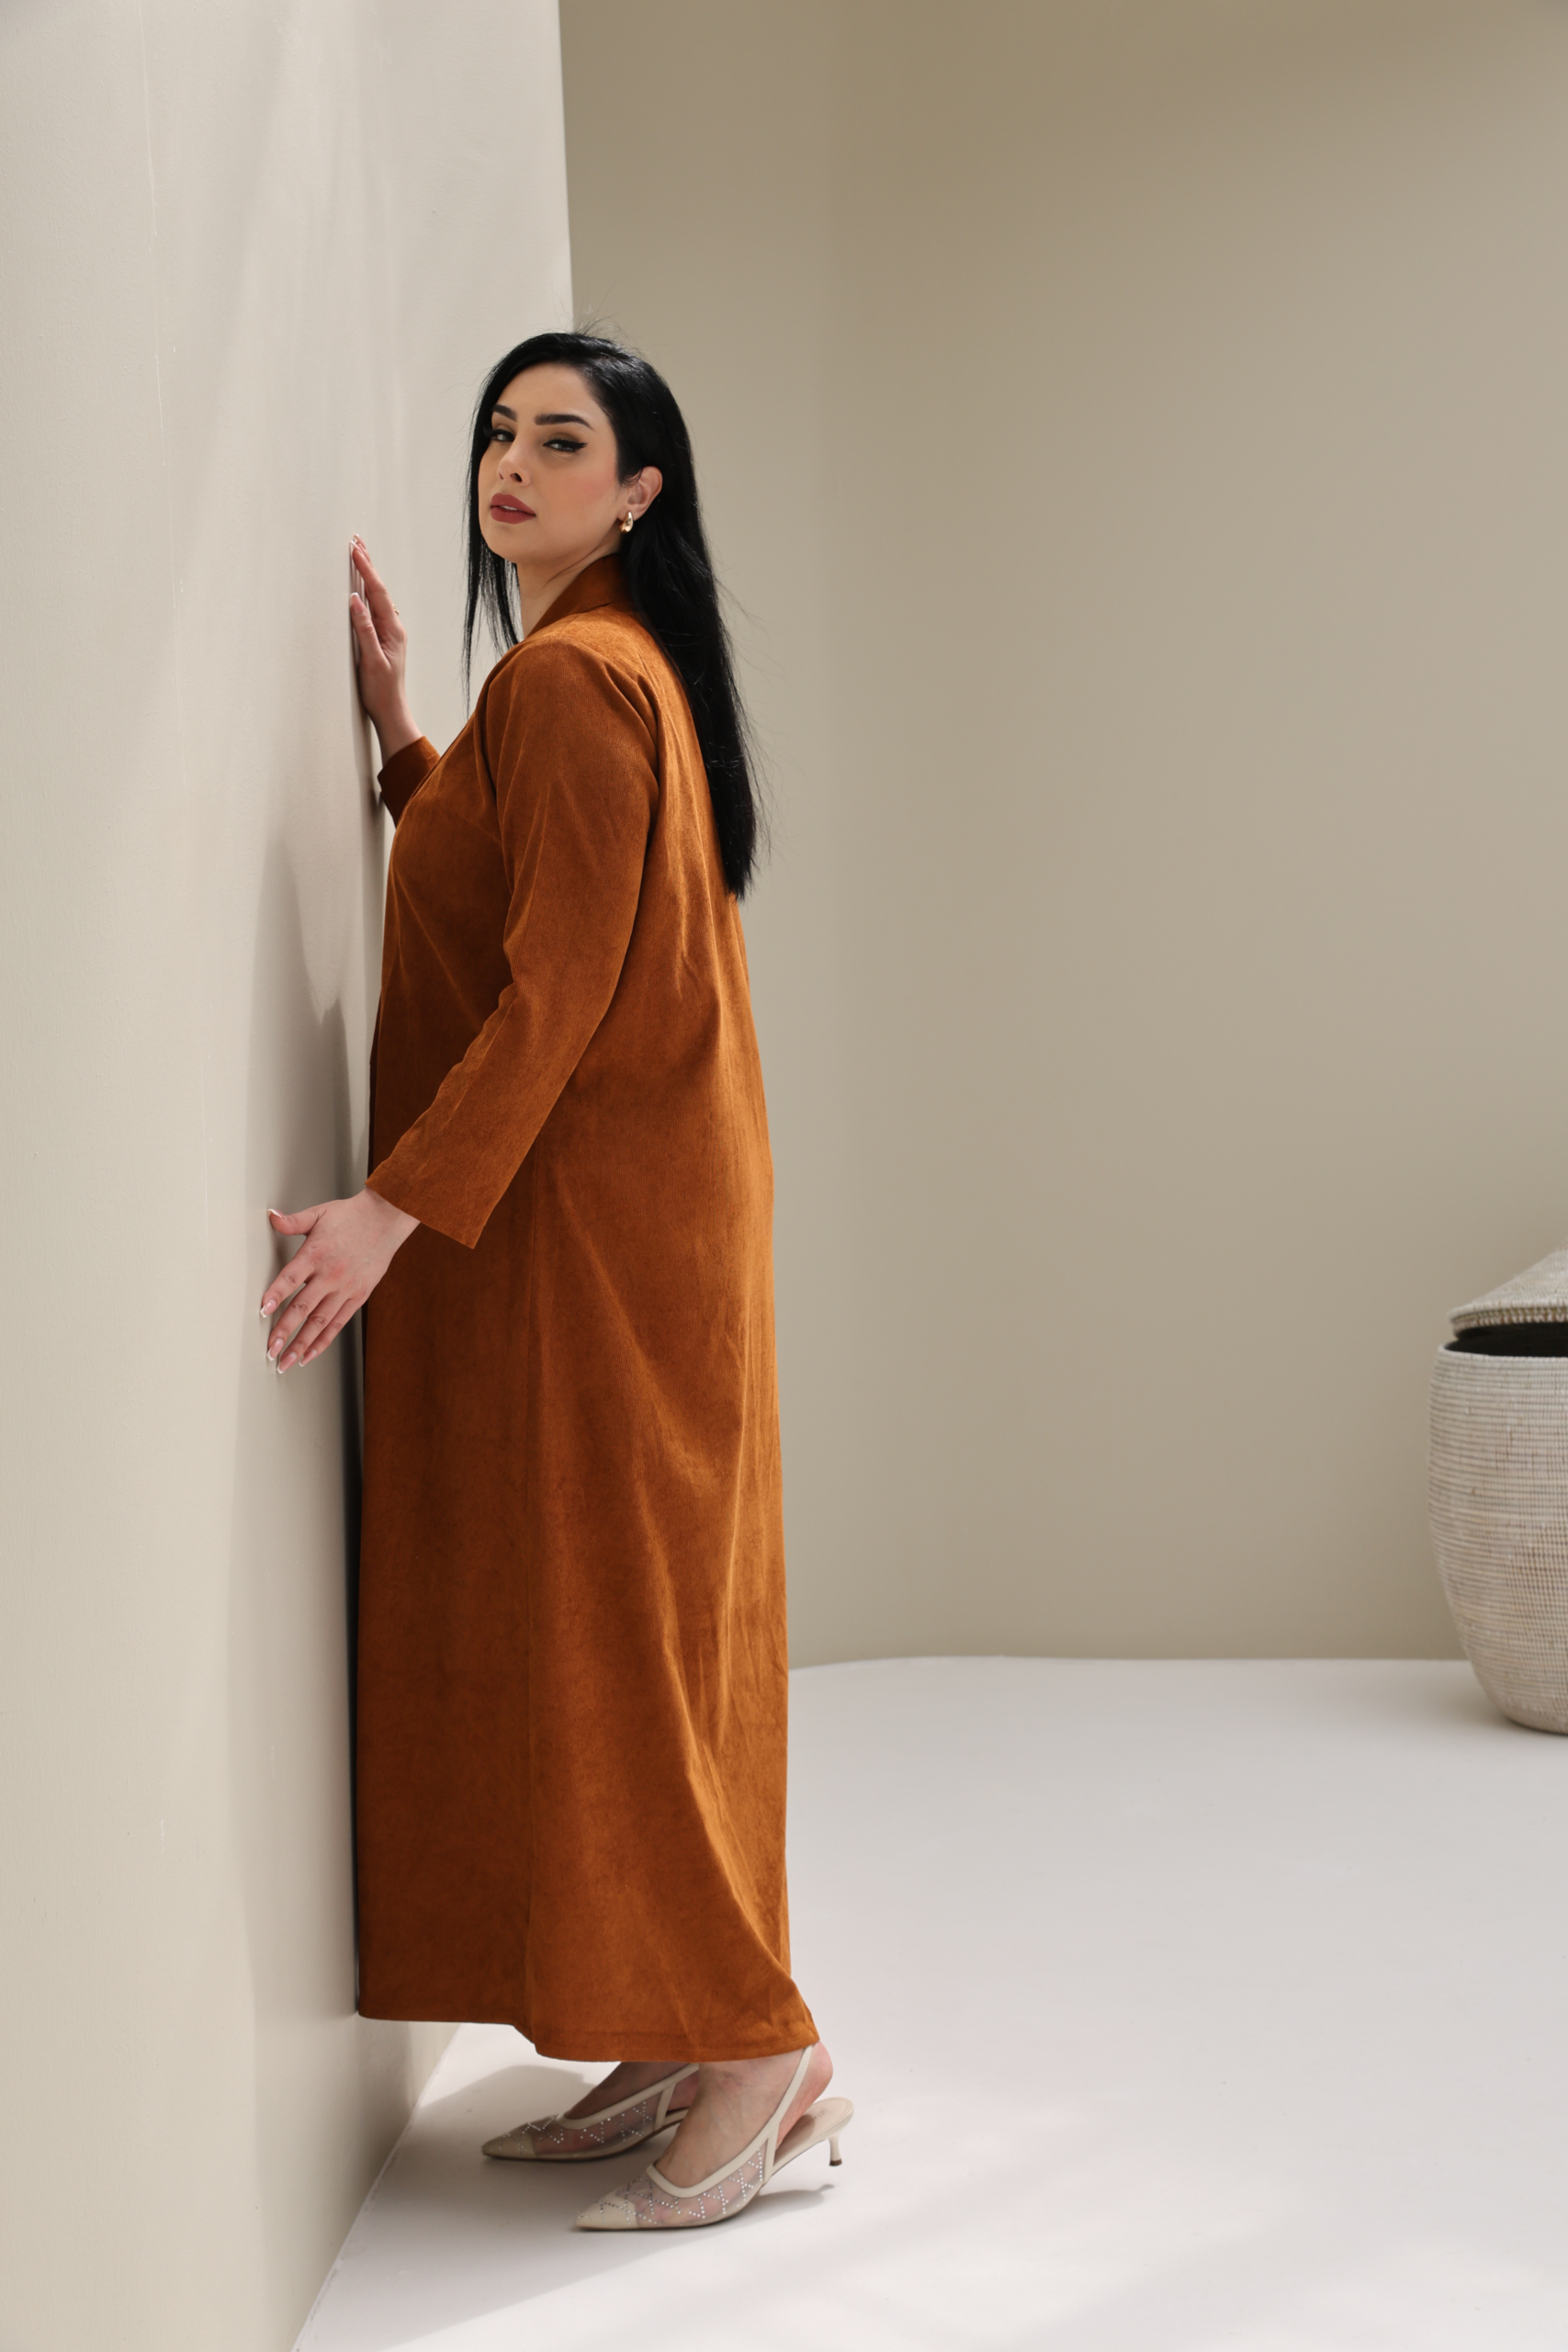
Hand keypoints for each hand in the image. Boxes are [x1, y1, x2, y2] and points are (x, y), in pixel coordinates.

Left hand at [260, 1188, 418, 1371]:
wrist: (386, 1219)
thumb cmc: (351, 1216)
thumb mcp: (318, 1213)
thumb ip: (292, 1221)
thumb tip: (271, 1217)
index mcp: (316, 1253)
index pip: (291, 1278)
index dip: (276, 1295)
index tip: (262, 1311)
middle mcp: (331, 1275)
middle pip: (303, 1307)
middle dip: (285, 1331)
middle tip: (270, 1350)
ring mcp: (345, 1288)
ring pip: (320, 1322)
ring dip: (301, 1344)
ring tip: (286, 1362)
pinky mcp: (358, 1296)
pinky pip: (338, 1323)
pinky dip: (323, 1340)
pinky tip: (309, 1354)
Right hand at [350, 537, 420, 761]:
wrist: (390, 711)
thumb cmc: (380, 690)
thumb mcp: (371, 659)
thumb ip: (363, 629)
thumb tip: (355, 600)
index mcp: (392, 629)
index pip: (377, 592)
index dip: (365, 569)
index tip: (354, 549)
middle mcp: (392, 627)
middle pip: (378, 589)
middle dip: (367, 564)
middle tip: (357, 541)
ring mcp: (388, 632)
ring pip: (376, 597)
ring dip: (366, 575)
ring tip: (359, 555)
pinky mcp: (381, 639)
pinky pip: (373, 608)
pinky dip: (365, 592)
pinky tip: (361, 586)